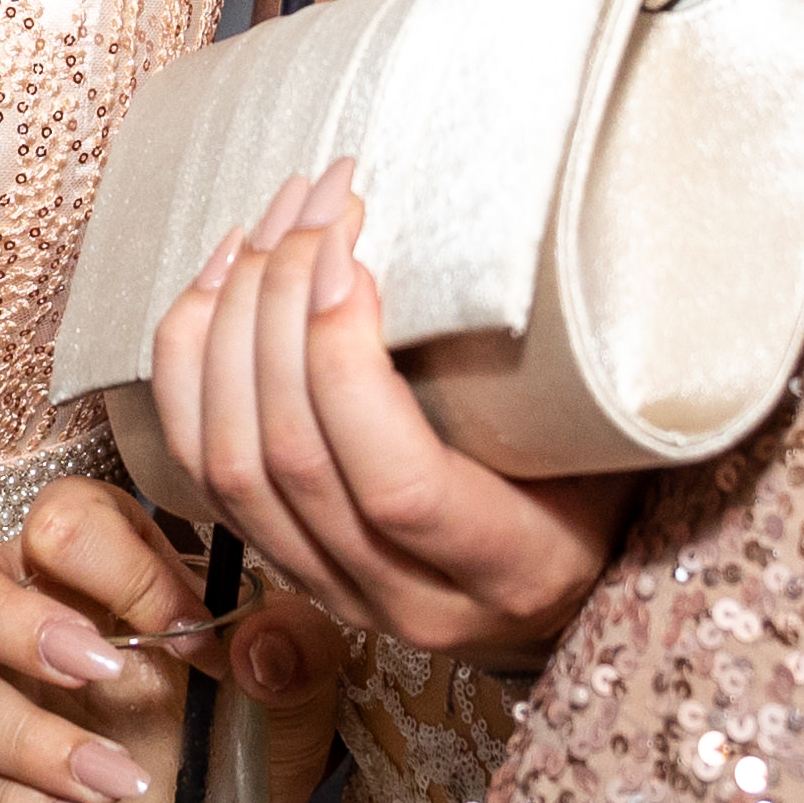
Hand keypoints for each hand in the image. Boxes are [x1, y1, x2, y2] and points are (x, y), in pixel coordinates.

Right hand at [0, 478, 344, 802]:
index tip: (188, 637)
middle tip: (96, 671)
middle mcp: (30, 609)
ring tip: (123, 784)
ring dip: (33, 740)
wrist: (242, 802)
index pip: (64, 521)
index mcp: (100, 555)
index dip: (122, 572)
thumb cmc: (253, 707)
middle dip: (10, 624)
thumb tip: (257, 649)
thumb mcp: (299, 675)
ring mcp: (3, 691)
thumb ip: (295, 645)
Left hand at [151, 162, 628, 664]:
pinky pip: (196, 465)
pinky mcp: (277, 558)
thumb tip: (530, 220)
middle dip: (283, 305)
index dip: (347, 361)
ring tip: (272, 222)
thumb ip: (566, 370)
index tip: (352, 247)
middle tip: (315, 202)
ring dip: (233, 321)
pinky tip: (218, 277)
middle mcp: (408, 600)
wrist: (563, 582)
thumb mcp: (613, 440)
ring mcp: (330, 589)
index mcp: (510, 570)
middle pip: (295, 459)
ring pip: (230, 463)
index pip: (397, 485)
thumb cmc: (603, 483)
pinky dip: (189, 362)